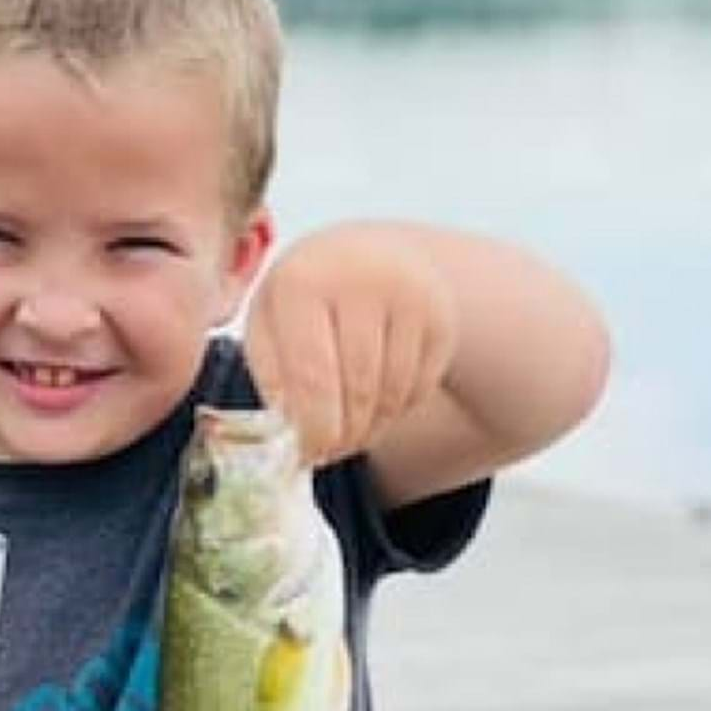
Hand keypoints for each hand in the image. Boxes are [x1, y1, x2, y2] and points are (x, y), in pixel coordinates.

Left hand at [244, 223, 458, 466]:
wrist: (367, 254)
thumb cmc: (305, 301)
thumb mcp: (269, 326)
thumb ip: (272, 381)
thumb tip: (291, 440)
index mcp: (302, 282)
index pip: (313, 378)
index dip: (313, 429)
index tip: (309, 456)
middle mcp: (360, 279)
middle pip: (359, 390)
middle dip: (343, 435)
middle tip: (329, 452)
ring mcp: (409, 295)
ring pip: (392, 395)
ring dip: (370, 428)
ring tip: (349, 430)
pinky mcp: (441, 316)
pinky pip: (420, 388)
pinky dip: (396, 409)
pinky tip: (375, 401)